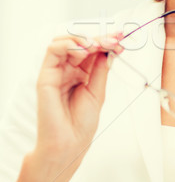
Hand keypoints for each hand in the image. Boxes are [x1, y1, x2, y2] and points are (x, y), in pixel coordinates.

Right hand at [35, 32, 123, 168]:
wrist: (69, 143)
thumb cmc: (82, 124)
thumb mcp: (98, 92)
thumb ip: (101, 70)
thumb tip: (109, 49)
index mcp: (82, 73)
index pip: (93, 50)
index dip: (107, 42)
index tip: (122, 38)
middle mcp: (69, 69)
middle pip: (81, 43)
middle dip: (99, 38)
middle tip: (114, 39)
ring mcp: (57, 71)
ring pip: (65, 42)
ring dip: (83, 38)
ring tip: (97, 45)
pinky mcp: (46, 75)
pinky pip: (52, 50)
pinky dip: (68, 44)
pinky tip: (83, 50)